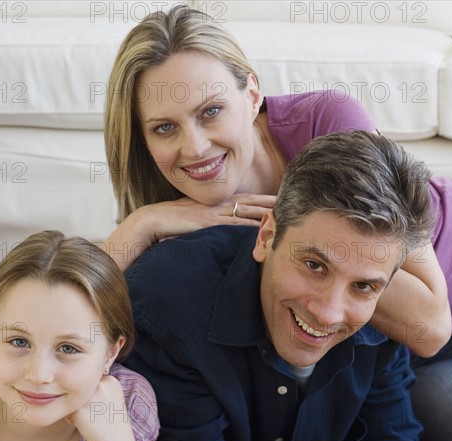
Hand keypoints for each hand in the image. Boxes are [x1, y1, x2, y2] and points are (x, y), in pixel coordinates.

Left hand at [65, 375, 135, 440]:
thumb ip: (100, 388)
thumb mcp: (112, 398)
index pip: (92, 383)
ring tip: (91, 419)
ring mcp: (90, 395)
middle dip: (84, 401)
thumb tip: (76, 383)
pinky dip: (71, 418)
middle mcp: (101, 384)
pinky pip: (67, 410)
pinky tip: (84, 424)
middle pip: (82, 389)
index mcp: (111, 380)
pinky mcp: (79, 408)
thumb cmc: (113, 423)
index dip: (94, 397)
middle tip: (97, 415)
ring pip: (73, 398)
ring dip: (76, 408)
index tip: (104, 408)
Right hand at [145, 193, 275, 241]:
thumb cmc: (175, 219)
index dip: (266, 199)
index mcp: (219, 201)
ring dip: (266, 212)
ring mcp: (216, 212)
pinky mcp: (210, 222)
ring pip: (247, 210)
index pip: (248, 198)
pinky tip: (262, 229)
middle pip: (253, 201)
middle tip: (295, 201)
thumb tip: (223, 227)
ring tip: (285, 214)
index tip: (282, 199)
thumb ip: (212, 218)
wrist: (156, 219)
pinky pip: (233, 223)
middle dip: (273, 202)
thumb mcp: (197, 216)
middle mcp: (221, 204)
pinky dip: (248, 226)